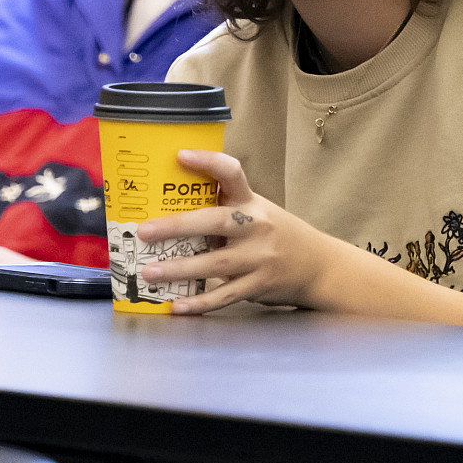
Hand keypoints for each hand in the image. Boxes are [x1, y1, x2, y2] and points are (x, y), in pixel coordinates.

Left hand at [131, 149, 340, 313]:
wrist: (317, 265)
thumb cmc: (274, 234)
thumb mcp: (255, 212)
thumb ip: (224, 209)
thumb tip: (169, 208)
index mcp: (251, 202)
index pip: (231, 173)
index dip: (207, 162)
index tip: (180, 156)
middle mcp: (256, 226)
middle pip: (213, 222)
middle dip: (176, 227)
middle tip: (145, 231)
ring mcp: (259, 258)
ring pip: (214, 264)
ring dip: (179, 269)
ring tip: (150, 272)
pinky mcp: (258, 285)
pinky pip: (224, 295)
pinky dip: (199, 302)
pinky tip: (177, 305)